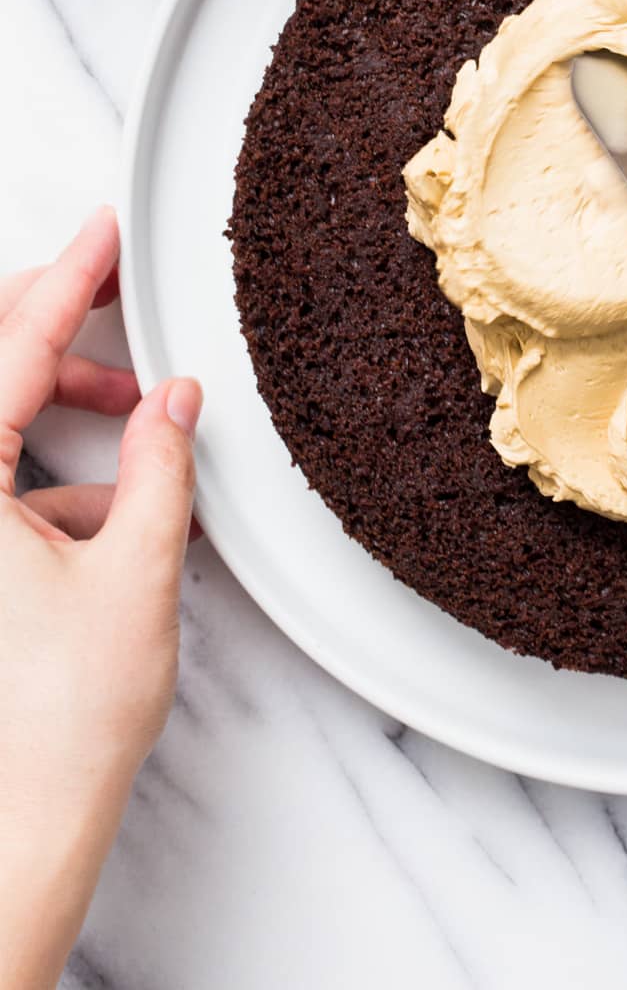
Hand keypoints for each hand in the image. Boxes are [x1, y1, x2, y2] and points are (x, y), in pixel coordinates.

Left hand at [0, 207, 200, 989]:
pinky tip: (115, 500)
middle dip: (54, 324)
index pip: (13, 348)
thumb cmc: (55, 726)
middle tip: (117, 290)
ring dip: (61, 405)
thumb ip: (158, 466)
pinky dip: (51, 471)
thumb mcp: (133, 573)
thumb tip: (174, 399)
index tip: (101, 230)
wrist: (16, 832)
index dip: (68, 278)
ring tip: (139, 413)